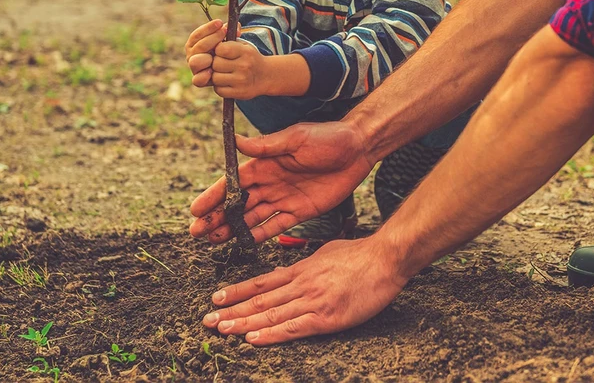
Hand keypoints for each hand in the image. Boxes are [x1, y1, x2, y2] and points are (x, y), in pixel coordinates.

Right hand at [184, 19, 225, 87]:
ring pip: (195, 62)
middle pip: (199, 46)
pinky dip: (203, 76)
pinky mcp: (199, 80)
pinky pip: (197, 80)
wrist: (229, 70)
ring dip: (206, 57)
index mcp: (194, 44)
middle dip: (212, 38)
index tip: (219, 22)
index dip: (208, 28)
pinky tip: (211, 72)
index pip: (197, 34)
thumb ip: (230, 32)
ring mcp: (195, 68)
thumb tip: (237, 26)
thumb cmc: (226, 51)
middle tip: (224, 32)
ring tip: (217, 54)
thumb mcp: (227, 40)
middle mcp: (192, 55)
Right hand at [189, 120, 372, 243]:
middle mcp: (270, 182)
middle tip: (196, 232)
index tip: (196, 210)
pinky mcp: (300, 211)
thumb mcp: (296, 138)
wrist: (358, 149)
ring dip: (232, 228)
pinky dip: (259, 235)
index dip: (214, 196)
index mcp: (265, 163)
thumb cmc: (328, 138)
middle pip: (238, 203)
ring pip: (252, 217)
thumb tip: (235, 140)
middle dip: (216, 217)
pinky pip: (276, 226)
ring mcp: (284, 198)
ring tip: (212, 240)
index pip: (233, 182)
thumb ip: (266, 146)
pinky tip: (242, 243)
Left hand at [202, 237, 408, 344]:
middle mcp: (301, 285)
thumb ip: (304, 265)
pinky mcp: (326, 317)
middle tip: (207, 320)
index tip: (216, 298)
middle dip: (231, 311)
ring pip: (270, 315)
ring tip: (221, 330)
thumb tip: (283, 273)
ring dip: (243, 323)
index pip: (261, 283)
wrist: (385, 259)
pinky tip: (253, 339)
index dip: (237, 291)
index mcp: (301, 270)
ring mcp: (312, 301)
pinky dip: (270, 334)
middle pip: (259, 301)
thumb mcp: (325, 253)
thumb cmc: (360, 255)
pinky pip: (293, 328)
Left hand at [210, 40, 267, 99]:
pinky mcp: (239, 93)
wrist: (266, 76)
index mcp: (245, 52)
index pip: (221, 49)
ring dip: (216, 76)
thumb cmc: (249, 58)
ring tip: (224, 74)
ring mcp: (242, 80)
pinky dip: (220, 87)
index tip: (222, 53)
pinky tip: (227, 83)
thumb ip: (228, 41)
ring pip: (215, 78)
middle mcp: (244, 66)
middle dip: (216, 64)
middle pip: (216, 64)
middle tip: (222, 64)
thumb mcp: (244, 45)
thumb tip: (211, 39)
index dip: (218, 50)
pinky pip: (219, 90)